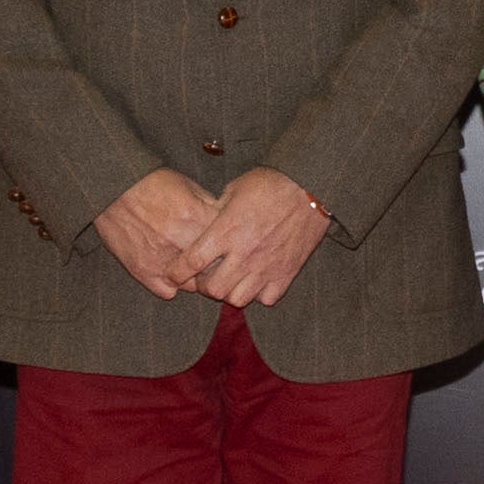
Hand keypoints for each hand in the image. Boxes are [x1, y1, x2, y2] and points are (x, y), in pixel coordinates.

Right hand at [93, 169, 223, 298]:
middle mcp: (181, 242)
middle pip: (213, 268)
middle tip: (211, 260)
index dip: (228, 247)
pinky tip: (172, 273)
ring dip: (194, 278)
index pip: (227, 245)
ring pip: (193, 284)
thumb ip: (210, 207)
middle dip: (215, 266)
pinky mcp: (143, 271)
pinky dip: (172, 285)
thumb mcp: (189, 186)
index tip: (226, 246)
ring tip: (190, 266)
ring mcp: (162, 259)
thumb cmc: (152, 184)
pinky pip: (168, 292)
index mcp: (196, 218)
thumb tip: (228, 224)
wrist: (113, 188)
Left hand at [183, 167, 333, 309]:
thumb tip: (202, 222)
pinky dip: (258, 293)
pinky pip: (266, 298)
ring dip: (231, 291)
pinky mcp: (286, 273)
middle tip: (208, 276)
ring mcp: (266, 266)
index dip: (177, 273)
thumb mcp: (233, 189)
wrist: (309, 187)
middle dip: (205, 287)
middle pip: (213, 290)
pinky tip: (257, 279)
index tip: (174, 274)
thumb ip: (215, 211)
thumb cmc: (269, 183)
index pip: (192, 262)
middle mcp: (244, 253)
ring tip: (233, 279)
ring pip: (238, 299)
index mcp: (226, 231)